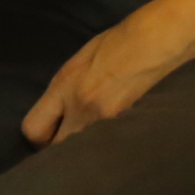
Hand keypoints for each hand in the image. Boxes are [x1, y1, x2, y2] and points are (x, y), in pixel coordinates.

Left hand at [23, 0, 194, 143]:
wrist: (161, 40)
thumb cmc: (122, 41)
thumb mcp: (83, 59)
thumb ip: (65, 89)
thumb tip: (57, 112)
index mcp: (65, 86)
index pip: (32, 129)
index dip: (39, 137)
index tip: (50, 135)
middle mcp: (81, 109)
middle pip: (56, 152)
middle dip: (61, 151)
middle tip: (74, 143)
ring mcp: (106, 122)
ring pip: (83, 154)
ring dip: (86, 153)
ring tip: (96, 146)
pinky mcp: (129, 129)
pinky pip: (108, 150)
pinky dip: (109, 150)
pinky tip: (118, 143)